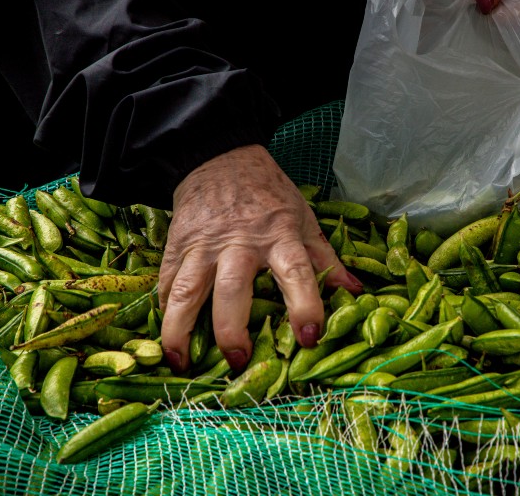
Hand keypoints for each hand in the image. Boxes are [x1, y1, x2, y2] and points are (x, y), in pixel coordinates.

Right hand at [155, 144, 362, 372]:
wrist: (220, 157)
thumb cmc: (269, 193)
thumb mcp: (303, 219)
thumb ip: (326, 259)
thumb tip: (356, 293)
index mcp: (279, 235)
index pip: (296, 273)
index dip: (305, 306)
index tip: (309, 338)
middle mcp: (239, 242)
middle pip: (233, 290)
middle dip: (233, 331)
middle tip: (239, 362)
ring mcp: (203, 245)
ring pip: (186, 291)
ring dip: (181, 330)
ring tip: (182, 362)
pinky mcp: (176, 245)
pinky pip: (165, 282)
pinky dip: (164, 312)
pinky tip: (167, 337)